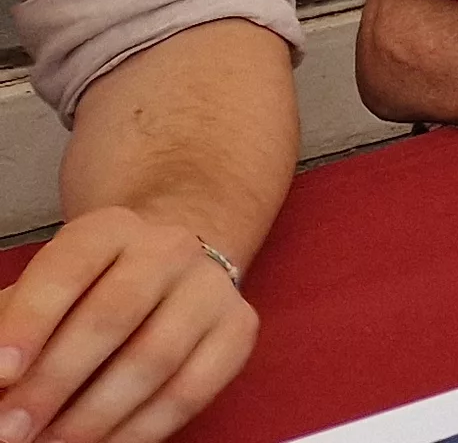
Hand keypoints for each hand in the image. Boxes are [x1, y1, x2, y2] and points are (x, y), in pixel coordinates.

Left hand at [0, 205, 255, 442]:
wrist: (171, 269)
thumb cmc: (87, 290)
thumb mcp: (42, 292)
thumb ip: (9, 328)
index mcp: (108, 229)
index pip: (66, 270)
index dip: (30, 323)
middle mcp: (168, 248)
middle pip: (112, 317)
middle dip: (55, 382)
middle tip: (12, 430)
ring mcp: (210, 288)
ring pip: (154, 360)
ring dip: (94, 416)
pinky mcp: (239, 328)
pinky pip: (191, 391)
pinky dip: (141, 429)